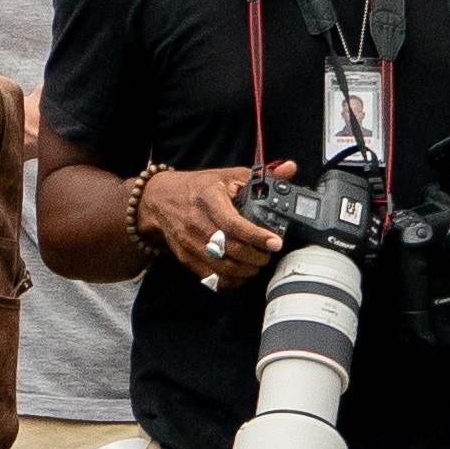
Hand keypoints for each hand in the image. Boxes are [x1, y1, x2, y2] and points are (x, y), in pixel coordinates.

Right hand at [139, 161, 285, 287]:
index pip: (232, 223)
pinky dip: (229, 280)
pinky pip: (209, 276)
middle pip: (230, 249)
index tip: (275, 242)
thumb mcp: (228, 175)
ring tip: (257, 263)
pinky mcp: (185, 256)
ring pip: (221, 266)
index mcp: (208, 198)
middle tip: (269, 253)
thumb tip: (290, 169)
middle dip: (256, 256)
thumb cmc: (198, 187)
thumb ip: (261, 175)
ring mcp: (188, 242)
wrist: (159, 200)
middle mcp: (195, 221)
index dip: (256, 236)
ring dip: (245, 270)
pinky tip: (241, 274)